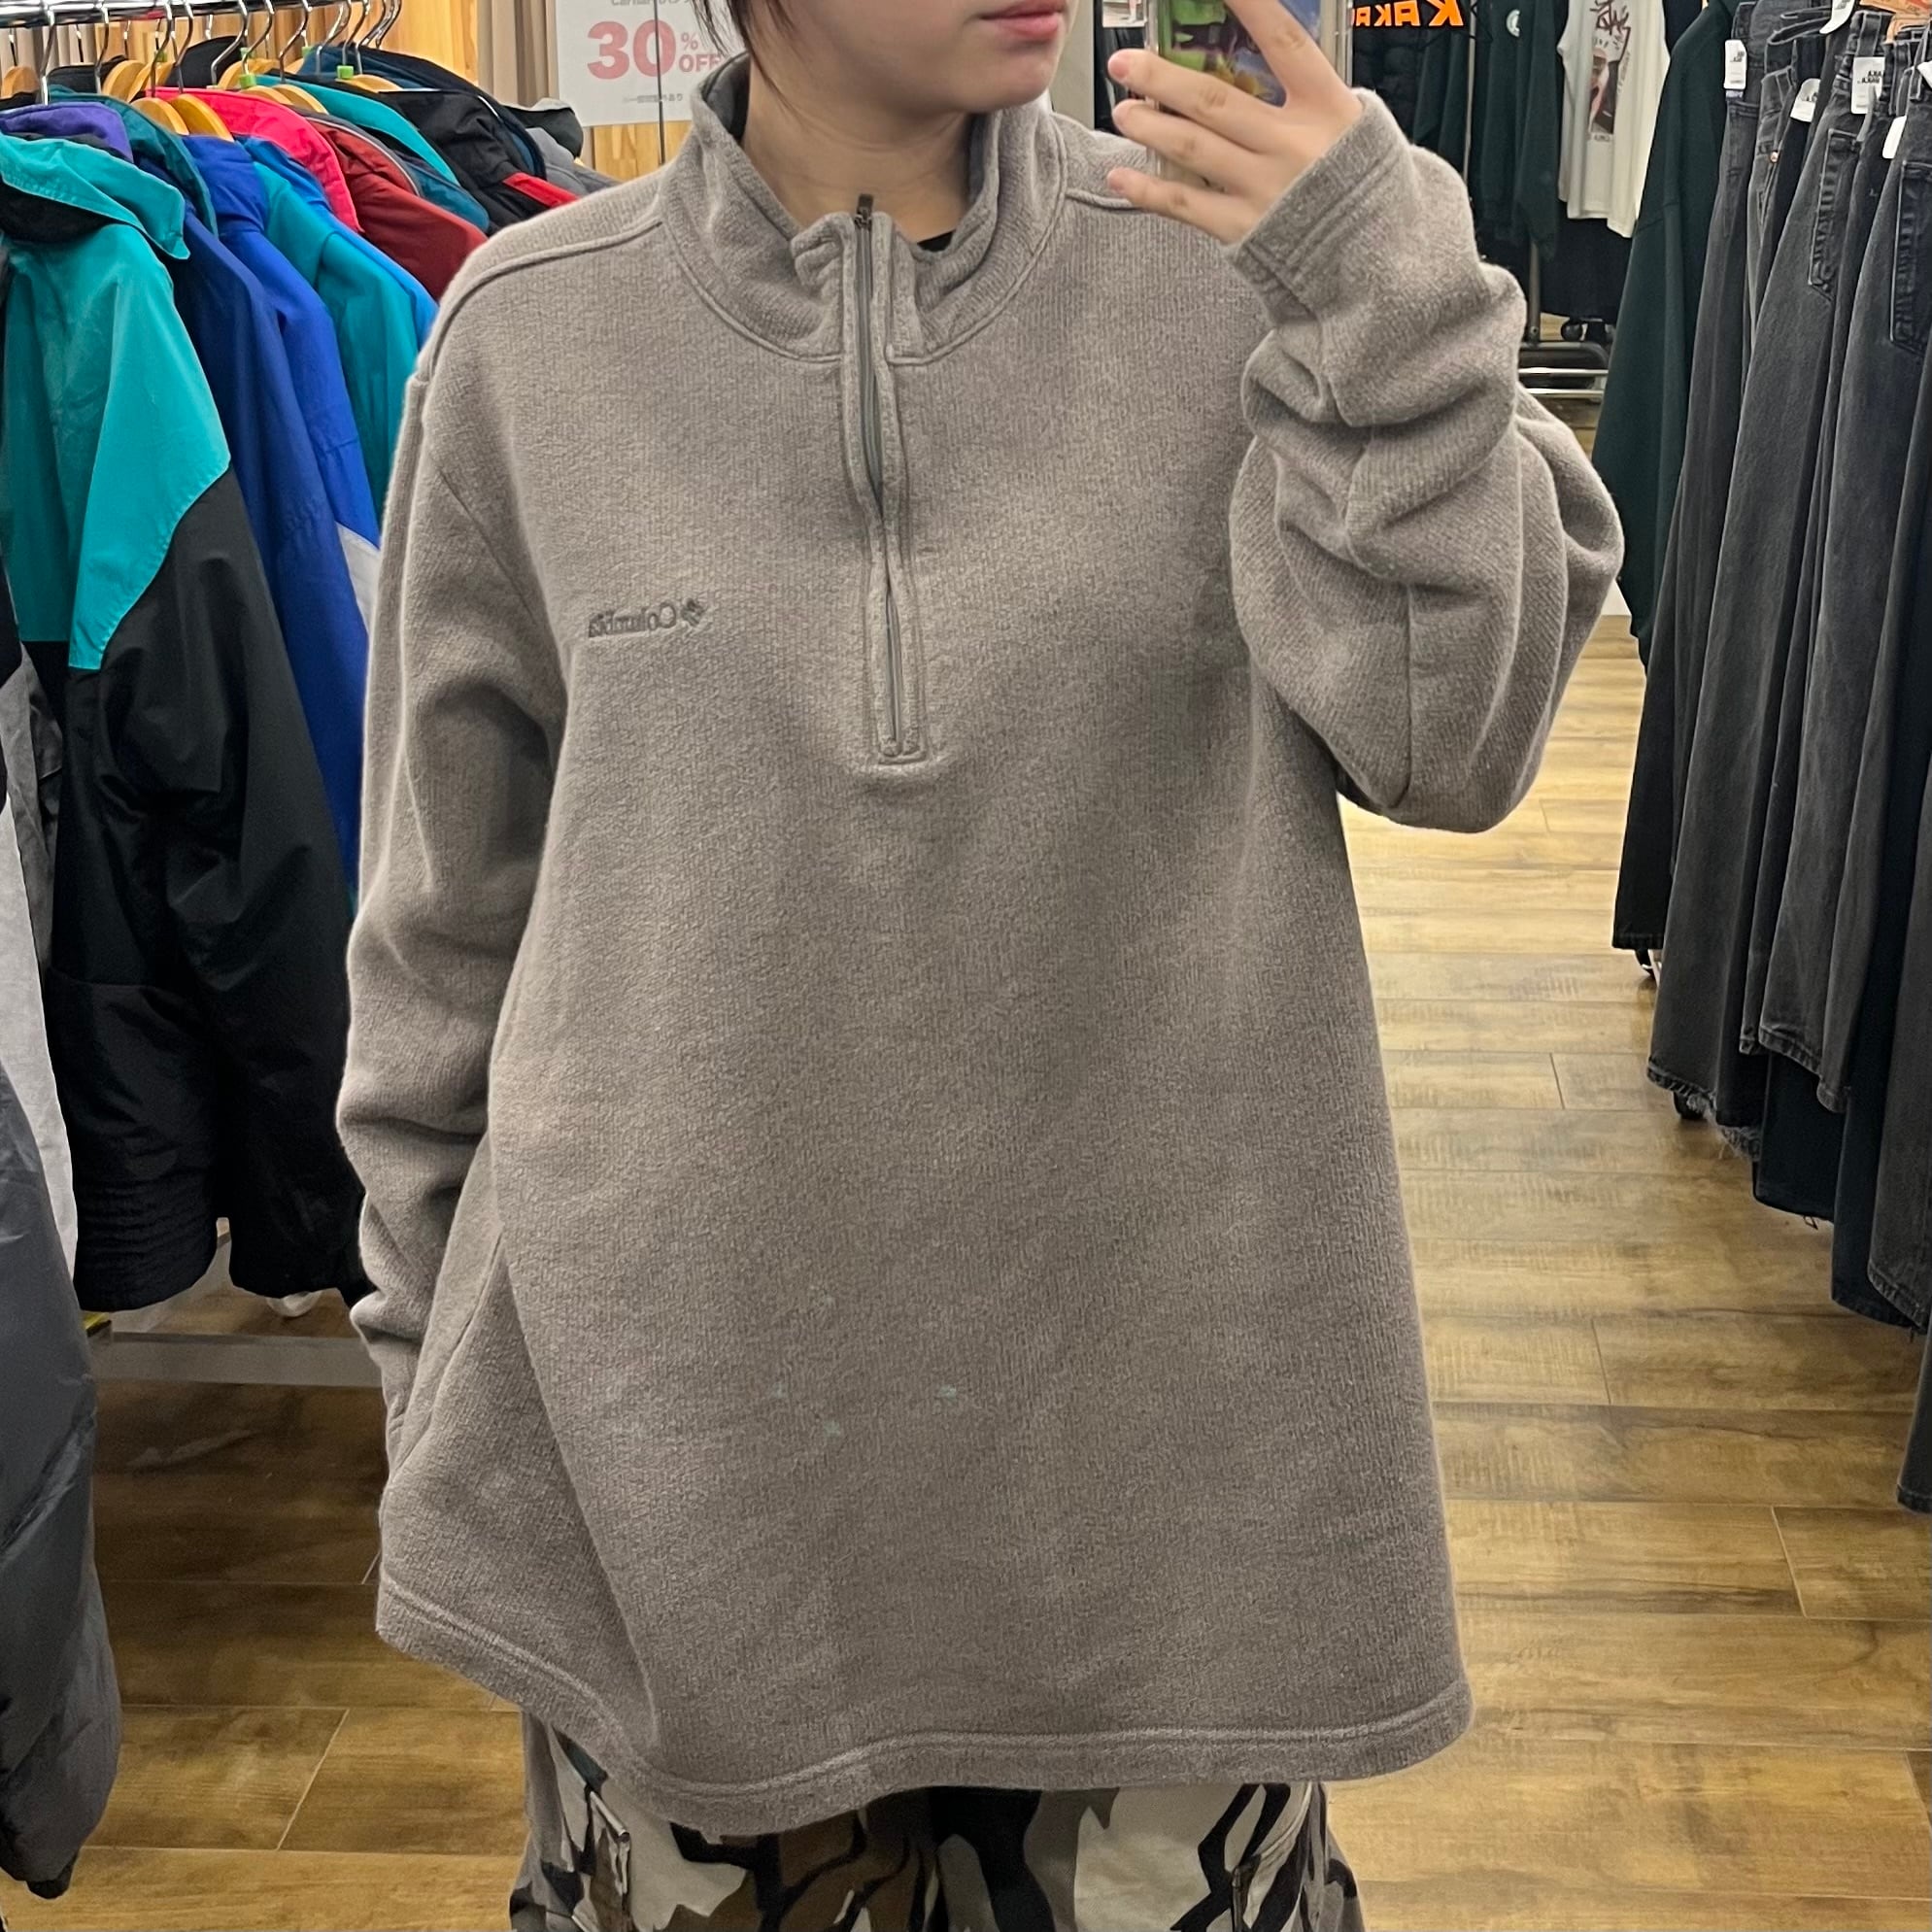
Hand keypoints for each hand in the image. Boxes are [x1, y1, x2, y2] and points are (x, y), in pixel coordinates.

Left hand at [1106, 0, 1363, 244]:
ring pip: (1193, 148)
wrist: (1377, 257)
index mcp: (1325, 107)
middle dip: (1162, 79)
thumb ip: (1309, 94)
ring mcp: (1265, 187)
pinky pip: (1186, 205)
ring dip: (1150, 127)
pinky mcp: (1245, 229)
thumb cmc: (1362, 187)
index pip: (1284, 42)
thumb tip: (1263, 58)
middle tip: (1125, 64)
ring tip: (1122, 112)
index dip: (1250, 8)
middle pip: (1215, 100)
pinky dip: (1148, 190)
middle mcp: (1291, 143)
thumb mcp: (1352, 125)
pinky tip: (1120, 175)